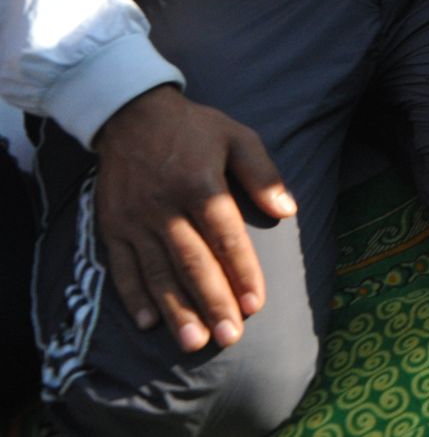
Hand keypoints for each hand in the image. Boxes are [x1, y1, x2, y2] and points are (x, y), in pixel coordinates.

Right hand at [94, 86, 296, 352]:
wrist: (131, 114)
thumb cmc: (194, 128)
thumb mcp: (238, 137)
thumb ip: (263, 174)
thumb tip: (288, 210)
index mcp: (199, 183)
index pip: (225, 236)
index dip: (241, 271)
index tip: (254, 304)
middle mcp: (164, 206)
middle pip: (191, 261)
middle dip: (212, 302)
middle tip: (229, 336)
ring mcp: (134, 219)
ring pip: (156, 272)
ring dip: (175, 310)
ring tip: (193, 342)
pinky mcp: (111, 226)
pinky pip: (121, 266)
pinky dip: (133, 296)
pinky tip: (148, 322)